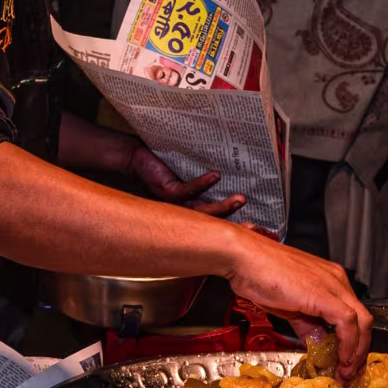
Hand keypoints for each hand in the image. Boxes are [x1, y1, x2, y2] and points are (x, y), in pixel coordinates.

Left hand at [128, 144, 245, 217]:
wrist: (135, 159)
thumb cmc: (161, 167)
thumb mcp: (186, 177)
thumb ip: (204, 183)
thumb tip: (232, 176)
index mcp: (189, 212)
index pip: (212, 223)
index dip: (231, 227)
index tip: (253, 228)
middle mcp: (181, 211)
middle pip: (209, 222)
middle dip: (231, 223)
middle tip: (252, 224)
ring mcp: (173, 203)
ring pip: (200, 211)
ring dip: (221, 206)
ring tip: (240, 199)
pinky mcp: (166, 190)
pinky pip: (186, 190)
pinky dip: (202, 184)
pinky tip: (216, 176)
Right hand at [224, 224, 371, 376]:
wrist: (244, 257)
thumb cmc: (259, 273)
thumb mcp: (289, 305)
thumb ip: (307, 324)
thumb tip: (316, 342)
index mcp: (330, 280)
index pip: (354, 316)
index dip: (353, 343)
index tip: (345, 362)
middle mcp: (337, 280)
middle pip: (364, 321)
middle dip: (359, 351)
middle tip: (349, 371)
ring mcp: (333, 285)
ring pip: (362, 323)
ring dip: (356, 352)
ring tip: (345, 371)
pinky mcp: (325, 295)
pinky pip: (348, 323)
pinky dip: (348, 345)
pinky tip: (340, 359)